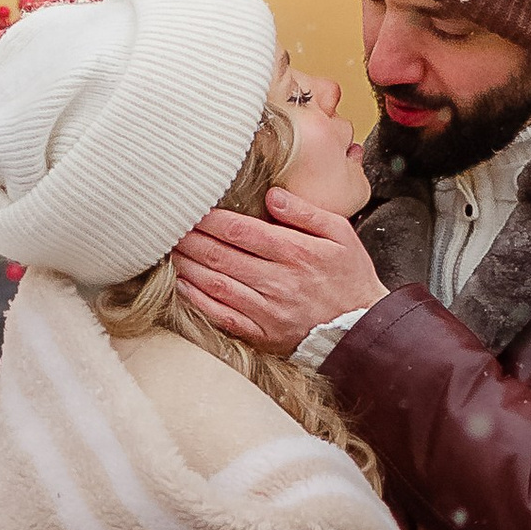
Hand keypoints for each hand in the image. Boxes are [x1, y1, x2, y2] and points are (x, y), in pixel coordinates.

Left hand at [173, 189, 383, 353]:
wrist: (361, 328)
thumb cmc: (349, 277)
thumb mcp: (340, 234)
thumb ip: (305, 213)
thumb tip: (272, 195)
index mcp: (296, 253)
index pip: (241, 231)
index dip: (211, 220)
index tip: (193, 210)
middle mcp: (278, 281)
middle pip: (222, 255)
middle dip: (191, 239)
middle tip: (169, 227)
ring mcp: (268, 310)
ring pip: (216, 284)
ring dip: (188, 266)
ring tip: (170, 251)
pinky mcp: (262, 333)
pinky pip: (222, 315)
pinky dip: (198, 300)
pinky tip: (182, 285)